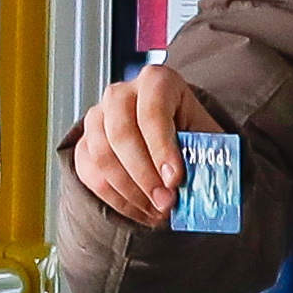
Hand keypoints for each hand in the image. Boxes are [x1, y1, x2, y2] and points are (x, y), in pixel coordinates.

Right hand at [70, 63, 209, 229]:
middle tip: (166, 203)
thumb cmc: (192, 136)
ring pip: (101, 155)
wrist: (173, 139)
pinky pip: (89, 172)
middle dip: (144, 175)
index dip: (161, 146)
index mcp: (157, 82)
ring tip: (157, 210)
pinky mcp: (85, 142)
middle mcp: (121, 93)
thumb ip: (205, 156)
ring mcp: (98, 116)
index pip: (152, 109)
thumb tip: (204, 185)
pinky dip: (115, 198)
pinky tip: (140, 209)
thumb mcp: (208, 139)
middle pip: (121, 133)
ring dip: (130, 191)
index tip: (175, 179)